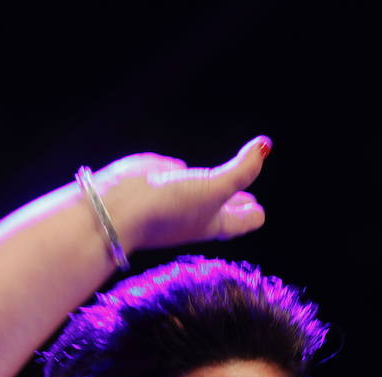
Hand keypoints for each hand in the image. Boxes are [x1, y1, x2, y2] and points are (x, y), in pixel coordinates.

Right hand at [94, 136, 270, 252]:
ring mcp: (171, 199)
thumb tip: (265, 147)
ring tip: (216, 184)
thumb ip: (241, 171)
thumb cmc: (169, 207)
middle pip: (221, 210)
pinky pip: (169, 173)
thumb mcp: (213, 190)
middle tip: (247, 200)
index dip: (253, 215)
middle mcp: (193, 214)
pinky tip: (177, 169)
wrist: (116, 209)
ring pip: (196, 191)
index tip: (259, 210)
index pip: (243, 222)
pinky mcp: (150, 182)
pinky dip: (174, 170)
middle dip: (235, 203)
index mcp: (213, 223)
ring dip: (208, 187)